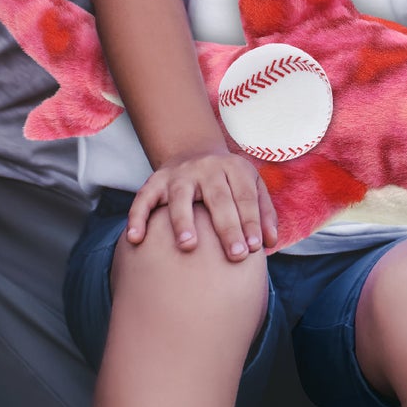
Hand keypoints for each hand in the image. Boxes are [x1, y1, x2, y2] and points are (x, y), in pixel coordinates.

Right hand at [125, 147, 278, 260]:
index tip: (255, 248)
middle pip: (218, 198)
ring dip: (183, 220)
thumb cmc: (228, 182)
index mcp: (233, 168)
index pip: (245, 196)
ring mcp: (179, 174)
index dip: (251, 221)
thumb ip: (264, 213)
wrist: (193, 151)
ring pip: (180, 197)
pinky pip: (144, 198)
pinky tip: (136, 239)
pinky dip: (138, 216)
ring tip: (188, 246)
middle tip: (236, 255)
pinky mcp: (155, 181)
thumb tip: (270, 243)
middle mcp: (206, 168)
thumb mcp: (251, 185)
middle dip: (228, 227)